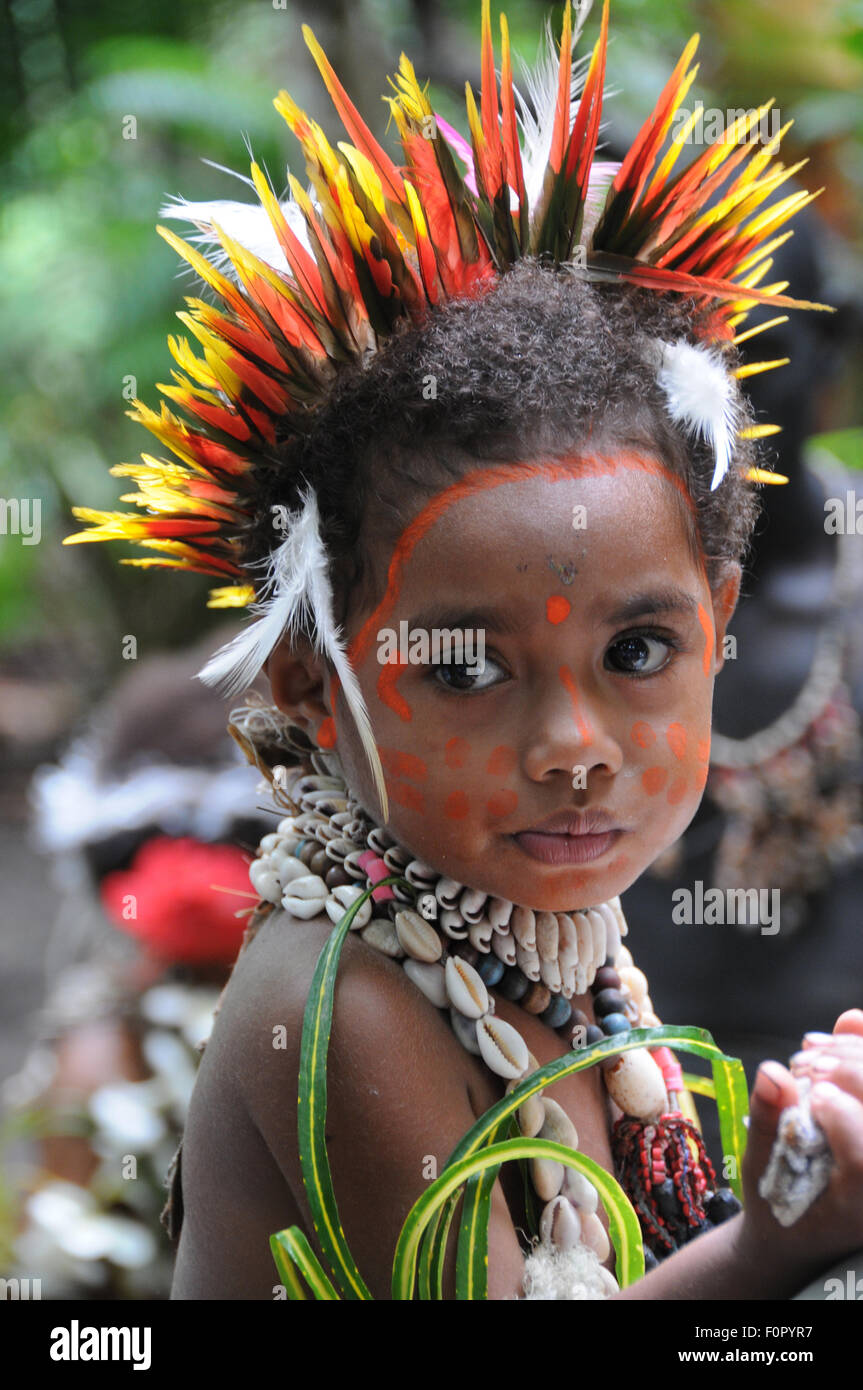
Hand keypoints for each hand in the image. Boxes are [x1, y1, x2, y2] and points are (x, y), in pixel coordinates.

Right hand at [737, 1008, 862, 1285]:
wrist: (801, 1228)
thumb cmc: (777, 1204)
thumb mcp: (758, 1169)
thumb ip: (767, 1122)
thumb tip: (773, 1073)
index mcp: (857, 1205)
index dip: (845, 1117)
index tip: (812, 1092)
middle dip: (850, 1073)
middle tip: (806, 1064)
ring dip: (856, 1054)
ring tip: (814, 1051)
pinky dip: (861, 1046)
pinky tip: (843, 1030)